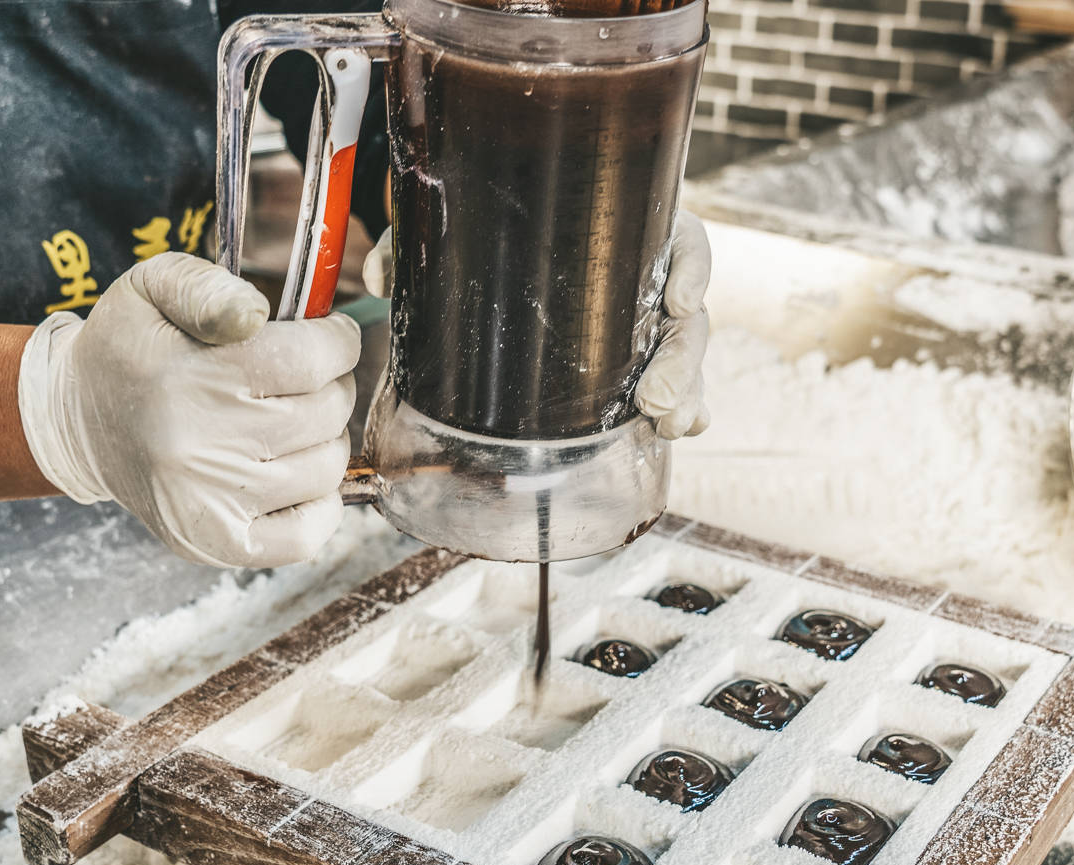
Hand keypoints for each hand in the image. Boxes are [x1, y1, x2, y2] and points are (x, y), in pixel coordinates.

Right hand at [18, 252, 358, 567]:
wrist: (80, 421)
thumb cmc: (133, 349)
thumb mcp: (152, 288)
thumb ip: (206, 287)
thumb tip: (253, 314)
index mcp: (188, 378)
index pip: (310, 359)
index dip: (336, 342)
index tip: (331, 337)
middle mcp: (197, 448)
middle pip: (324, 412)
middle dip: (331, 386)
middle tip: (306, 379)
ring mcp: (207, 505)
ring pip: (326, 468)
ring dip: (325, 439)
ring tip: (293, 422)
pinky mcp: (216, 546)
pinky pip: (307, 534)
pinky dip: (321, 503)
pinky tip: (295, 471)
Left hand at [362, 209, 711, 439]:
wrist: (513, 240)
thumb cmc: (501, 230)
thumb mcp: (468, 224)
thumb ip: (424, 242)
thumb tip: (382, 278)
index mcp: (626, 230)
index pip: (680, 240)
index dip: (691, 268)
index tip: (679, 298)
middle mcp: (647, 275)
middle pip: (686, 314)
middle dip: (680, 361)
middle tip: (655, 398)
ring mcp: (648, 322)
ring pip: (683, 355)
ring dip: (684, 392)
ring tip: (668, 424)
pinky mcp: (641, 360)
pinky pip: (675, 385)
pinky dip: (684, 410)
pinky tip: (681, 431)